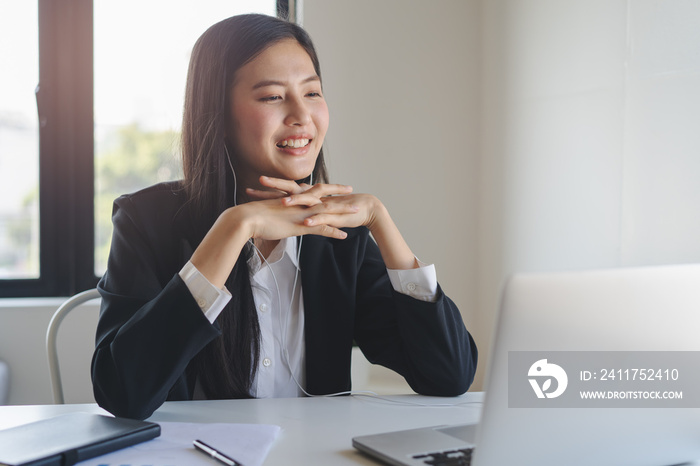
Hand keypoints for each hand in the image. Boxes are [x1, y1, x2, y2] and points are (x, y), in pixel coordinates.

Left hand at [252, 177, 417, 269]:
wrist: (364, 208)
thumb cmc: (338, 209)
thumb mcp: (315, 210)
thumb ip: (302, 209)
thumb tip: (287, 211)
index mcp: (307, 194)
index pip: (284, 190)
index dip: (269, 188)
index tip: (251, 187)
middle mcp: (313, 196)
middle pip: (291, 188)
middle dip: (275, 186)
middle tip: (259, 181)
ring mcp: (323, 204)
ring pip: (306, 201)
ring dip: (295, 201)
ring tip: (282, 203)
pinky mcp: (334, 214)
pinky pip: (322, 217)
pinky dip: (314, 220)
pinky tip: (306, 223)